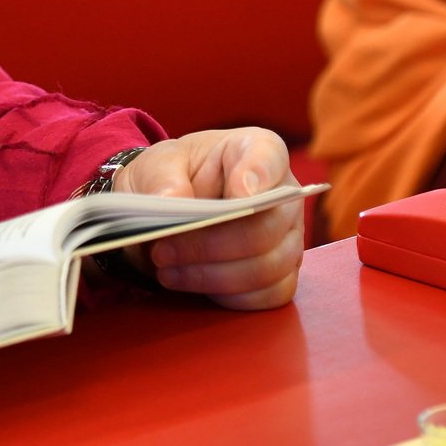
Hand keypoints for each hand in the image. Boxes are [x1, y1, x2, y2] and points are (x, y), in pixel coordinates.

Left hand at [111, 129, 303, 310]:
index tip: (235, 198)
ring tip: (168, 270)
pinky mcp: (282, 273)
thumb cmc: (173, 177)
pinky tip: (191, 285)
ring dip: (212, 276)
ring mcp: (289, 237)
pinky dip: (228, 296)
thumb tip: (172, 202)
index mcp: (256, 150)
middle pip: (265, 228)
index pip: (268, 158)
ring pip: (267, 268)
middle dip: (210, 245)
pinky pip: (270, 295)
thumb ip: (162, 178)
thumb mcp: (157, 165)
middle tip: (163, 249)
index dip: (256, 178)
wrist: (170, 211)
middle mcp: (284, 194)